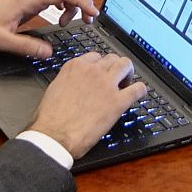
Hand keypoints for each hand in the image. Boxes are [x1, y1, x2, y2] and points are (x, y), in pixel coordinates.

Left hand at [0, 0, 100, 58]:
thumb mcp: (3, 42)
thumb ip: (26, 47)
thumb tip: (48, 52)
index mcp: (28, 1)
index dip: (81, 0)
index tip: (92, 14)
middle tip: (88, 19)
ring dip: (74, 2)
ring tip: (72, 22)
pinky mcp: (30, 2)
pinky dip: (64, 3)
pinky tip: (61, 16)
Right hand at [29, 52, 147, 157]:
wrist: (55, 135)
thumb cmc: (50, 117)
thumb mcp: (55, 88)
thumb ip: (69, 80)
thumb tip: (77, 83)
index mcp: (75, 67)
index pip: (95, 56)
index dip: (100, 65)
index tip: (102, 72)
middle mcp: (92, 71)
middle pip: (112, 58)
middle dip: (115, 67)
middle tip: (115, 78)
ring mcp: (106, 85)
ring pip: (126, 65)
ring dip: (128, 72)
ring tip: (127, 82)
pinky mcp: (118, 102)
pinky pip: (137, 89)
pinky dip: (140, 90)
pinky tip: (137, 94)